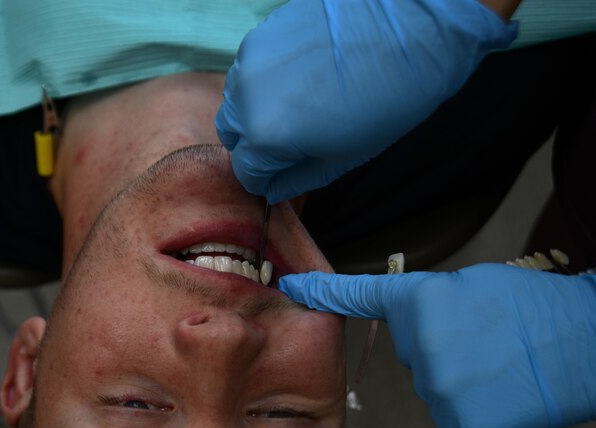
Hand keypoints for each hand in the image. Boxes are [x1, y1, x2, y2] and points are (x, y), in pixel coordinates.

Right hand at [215, 0, 516, 203]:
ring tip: (299, 105)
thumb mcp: (344, 156)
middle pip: (231, 134)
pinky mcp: (261, 30)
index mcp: (266, 135)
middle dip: (255, 145)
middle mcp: (246, 96)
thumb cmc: (389, 97)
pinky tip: (302, 75)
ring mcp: (250, 57)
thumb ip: (298, 179)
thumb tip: (273, 189)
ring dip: (256, 110)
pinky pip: (249, 68)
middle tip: (292, 142)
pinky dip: (265, 81)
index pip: (244, 171)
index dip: (265, 179)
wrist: (413, 22)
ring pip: (236, 99)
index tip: (283, 175)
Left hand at [278, 264, 595, 427]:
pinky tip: (499, 389)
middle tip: (482, 338)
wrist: (586, 343)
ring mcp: (438, 388)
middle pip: (412, 352)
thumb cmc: (536, 309)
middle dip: (437, 346)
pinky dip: (472, 405)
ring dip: (457, 377)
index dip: (323, 293)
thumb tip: (416, 319)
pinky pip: (452, 413)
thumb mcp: (473, 285)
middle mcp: (420, 345)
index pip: (361, 296)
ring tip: (497, 363)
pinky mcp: (459, 422)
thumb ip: (430, 301)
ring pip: (433, 384)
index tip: (294, 290)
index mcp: (421, 301)